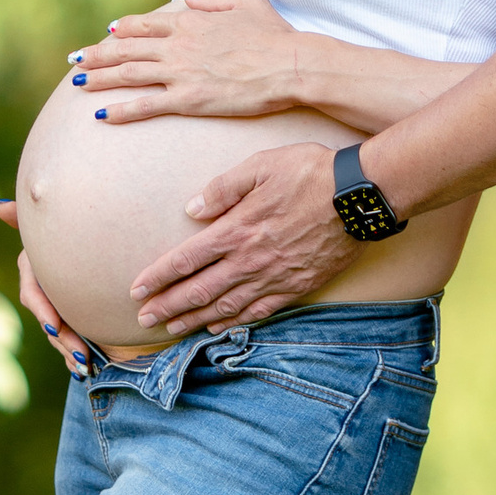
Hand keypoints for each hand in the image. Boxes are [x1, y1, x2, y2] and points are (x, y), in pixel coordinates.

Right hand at [0, 200, 90, 375]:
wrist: (99, 245)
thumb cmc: (71, 229)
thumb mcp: (55, 226)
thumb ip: (26, 219)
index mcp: (35, 269)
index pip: (33, 293)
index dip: (43, 310)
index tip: (56, 324)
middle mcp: (43, 290)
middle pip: (48, 320)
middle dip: (63, 339)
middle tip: (82, 354)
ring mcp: (55, 307)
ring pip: (58, 335)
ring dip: (69, 352)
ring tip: (86, 365)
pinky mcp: (69, 320)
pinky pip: (67, 343)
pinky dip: (73, 357)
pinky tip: (84, 369)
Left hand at [68, 0, 304, 123]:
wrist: (290, 65)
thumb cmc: (275, 34)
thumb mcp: (246, 1)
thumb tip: (188, 0)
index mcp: (190, 21)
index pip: (145, 24)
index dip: (123, 29)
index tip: (107, 32)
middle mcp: (178, 44)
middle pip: (127, 48)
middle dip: (96, 54)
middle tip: (74, 60)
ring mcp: (180, 72)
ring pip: (128, 74)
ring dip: (99, 79)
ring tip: (77, 84)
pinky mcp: (188, 99)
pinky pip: (145, 104)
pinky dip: (120, 110)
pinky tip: (101, 115)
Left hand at [127, 141, 346, 333]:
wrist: (359, 197)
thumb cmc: (310, 173)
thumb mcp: (261, 165)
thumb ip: (223, 188)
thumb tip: (192, 209)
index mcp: (235, 229)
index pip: (185, 260)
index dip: (157, 277)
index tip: (136, 290)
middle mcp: (249, 260)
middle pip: (197, 290)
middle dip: (167, 307)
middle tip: (143, 320)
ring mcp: (273, 277)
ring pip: (224, 307)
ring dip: (193, 320)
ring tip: (170, 329)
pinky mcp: (296, 287)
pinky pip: (258, 312)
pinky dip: (233, 322)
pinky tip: (217, 327)